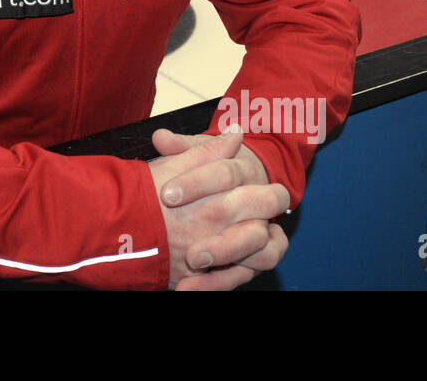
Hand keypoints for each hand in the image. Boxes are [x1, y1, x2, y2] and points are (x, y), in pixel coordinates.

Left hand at [147, 126, 290, 290]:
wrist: (222, 191)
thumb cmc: (204, 170)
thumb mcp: (192, 155)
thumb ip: (179, 149)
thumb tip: (161, 138)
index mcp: (246, 171)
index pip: (229, 173)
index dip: (199, 182)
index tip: (167, 194)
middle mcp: (264, 204)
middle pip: (259, 215)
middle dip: (224, 231)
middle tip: (189, 246)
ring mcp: (265, 234)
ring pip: (265, 252)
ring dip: (228, 258)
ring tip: (192, 263)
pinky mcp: (256, 259)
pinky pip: (247, 274)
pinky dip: (216, 283)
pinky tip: (185, 287)